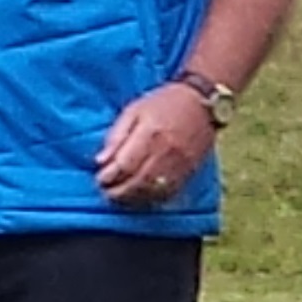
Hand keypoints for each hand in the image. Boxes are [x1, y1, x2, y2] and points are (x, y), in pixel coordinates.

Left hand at [95, 82, 215, 207]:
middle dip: (119, 192)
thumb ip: (117, 135)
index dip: (109, 176)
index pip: (125, 165)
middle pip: (138, 182)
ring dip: (133, 198)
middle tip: (107, 193)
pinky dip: (152, 199)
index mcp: (149, 134)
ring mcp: (179, 164)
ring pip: (152, 191)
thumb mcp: (134, 110)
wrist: (201, 102)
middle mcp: (165, 152)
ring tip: (121, 198)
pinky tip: (142, 196)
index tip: (100, 178)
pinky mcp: (189, 171)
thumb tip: (101, 161)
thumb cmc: (164, 102)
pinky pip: (169, 193)